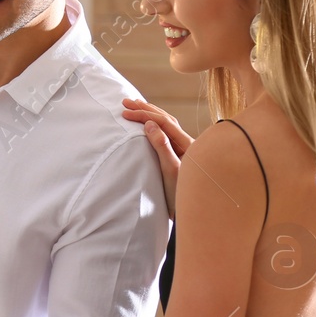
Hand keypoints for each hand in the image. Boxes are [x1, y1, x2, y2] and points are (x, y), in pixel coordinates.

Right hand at [122, 98, 190, 216]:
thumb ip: (162, 147)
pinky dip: (155, 124)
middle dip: (146, 109)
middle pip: (167, 120)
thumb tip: (150, 125)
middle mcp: (188, 144)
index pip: (164, 122)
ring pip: (167, 125)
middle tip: (126, 102)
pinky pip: (167, 134)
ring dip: (150, 114)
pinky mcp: (179, 155)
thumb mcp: (170, 171)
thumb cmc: (181, 194)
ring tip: (135, 106)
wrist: (191, 214)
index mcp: (188, 145)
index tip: (125, 112)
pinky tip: (147, 123)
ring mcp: (184, 149)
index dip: (144, 115)